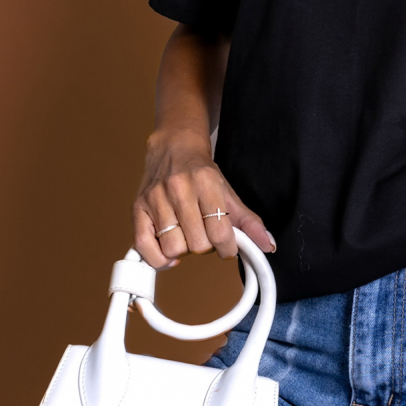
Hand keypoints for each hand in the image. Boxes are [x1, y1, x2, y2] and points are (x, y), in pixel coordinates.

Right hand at [132, 130, 275, 268]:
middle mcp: (179, 189)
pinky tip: (170, 251)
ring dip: (184, 250)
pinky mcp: (137, 208)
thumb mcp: (229, 192)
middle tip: (205, 234)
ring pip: (173, 248)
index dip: (228, 248)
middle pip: (197, 245)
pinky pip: (144, 247)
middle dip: (206, 247)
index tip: (227, 246)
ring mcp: (155, 199)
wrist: (173, 147)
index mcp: (206, 183)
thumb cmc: (201, 172)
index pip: (220, 232)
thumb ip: (249, 221)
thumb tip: (268, 245)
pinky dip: (159, 258)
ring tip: (187, 236)